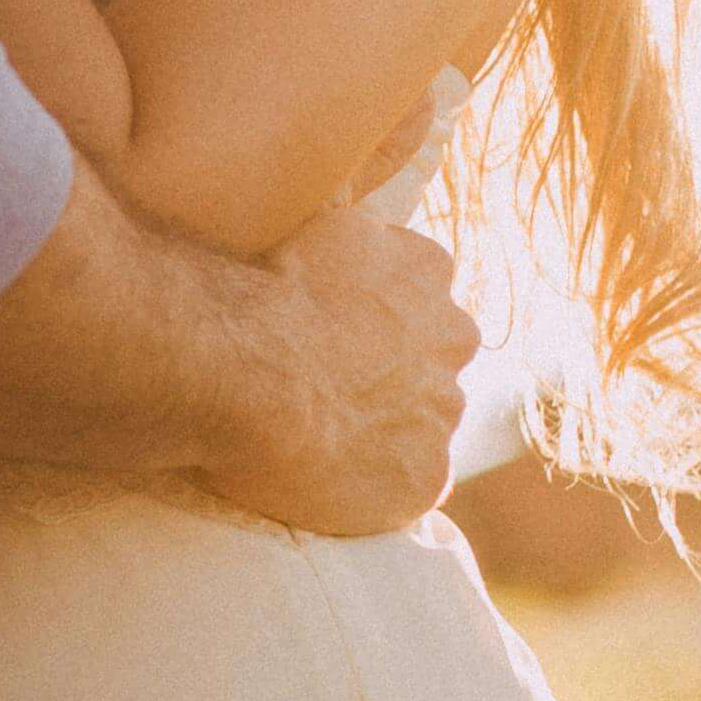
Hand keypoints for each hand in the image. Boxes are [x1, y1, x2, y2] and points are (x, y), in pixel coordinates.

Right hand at [198, 208, 477, 535]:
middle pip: (433, 361)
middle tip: (330, 390)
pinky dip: (376, 489)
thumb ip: (357, 233)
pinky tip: (328, 481)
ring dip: (386, 433)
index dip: (377, 319)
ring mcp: (443, 410)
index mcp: (427, 270)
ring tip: (321, 439)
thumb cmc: (262, 291)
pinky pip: (410, 486)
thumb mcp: (317, 222)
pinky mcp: (426, 476)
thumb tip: (367, 211)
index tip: (337, 335)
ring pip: (424, 425)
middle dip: (395, 376)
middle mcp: (452, 337)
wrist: (248, 368)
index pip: (422, 294)